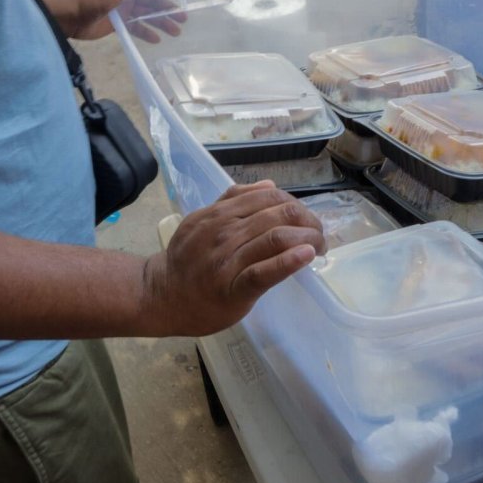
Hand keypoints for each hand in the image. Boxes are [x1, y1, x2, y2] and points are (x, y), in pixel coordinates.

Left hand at [66, 0, 185, 40]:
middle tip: (183, 16)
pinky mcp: (119, 22)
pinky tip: (157, 39)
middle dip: (168, 6)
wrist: (71, 18)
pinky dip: (147, 32)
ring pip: (147, 14)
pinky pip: (137, 27)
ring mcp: (123, 7)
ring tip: (176, 31)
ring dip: (161, 21)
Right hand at [140, 182, 325, 336]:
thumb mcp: (202, 221)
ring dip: (307, 239)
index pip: (269, 197)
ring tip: (320, 246)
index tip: (307, 220)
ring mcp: (228, 260)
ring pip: (275, 238)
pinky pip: (263, 272)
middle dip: (308, 222)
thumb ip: (233, 201)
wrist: (161, 297)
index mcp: (220, 213)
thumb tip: (269, 185)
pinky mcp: (233, 289)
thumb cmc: (187, 260)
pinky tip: (306, 256)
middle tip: (320, 235)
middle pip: (278, 215)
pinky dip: (288, 262)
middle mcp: (224, 232)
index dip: (296, 205)